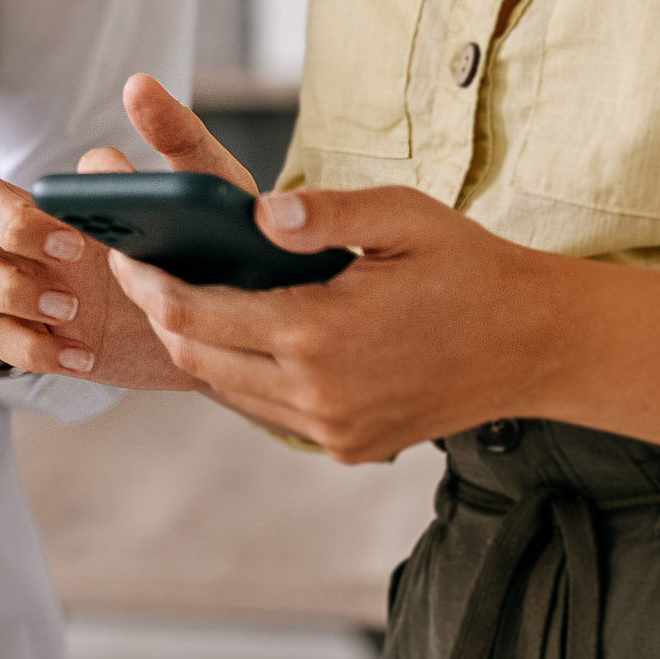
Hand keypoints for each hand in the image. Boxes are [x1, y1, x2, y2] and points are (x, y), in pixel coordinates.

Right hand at [0, 75, 259, 390]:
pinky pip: (0, 341)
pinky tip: (81, 354)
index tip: (86, 228)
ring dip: (8, 290)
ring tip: (72, 309)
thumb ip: (176, 133)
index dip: (39, 203)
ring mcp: (37, 287)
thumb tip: (138, 85)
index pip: (16, 182)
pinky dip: (33, 349)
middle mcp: (41, 238)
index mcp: (70, 200)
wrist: (240, 328)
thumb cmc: (217, 246)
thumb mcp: (209, 186)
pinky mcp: (48, 339)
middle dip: (4, 227)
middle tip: (68, 252)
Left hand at [108, 183, 559, 463]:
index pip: (198, 314)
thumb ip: (326, 210)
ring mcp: (332, 430)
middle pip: (199, 357)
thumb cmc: (468, 267)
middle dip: (161, 314)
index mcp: (321, 334)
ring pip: (227, 390)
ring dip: (197, 346)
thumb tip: (257, 214)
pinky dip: (241, 375)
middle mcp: (318, 394)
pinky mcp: (348, 448)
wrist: (535, 345)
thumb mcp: (404, 216)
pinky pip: (266, 412)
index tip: (124, 254)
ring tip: (180, 298)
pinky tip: (239, 334)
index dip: (150, 284)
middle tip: (141, 271)